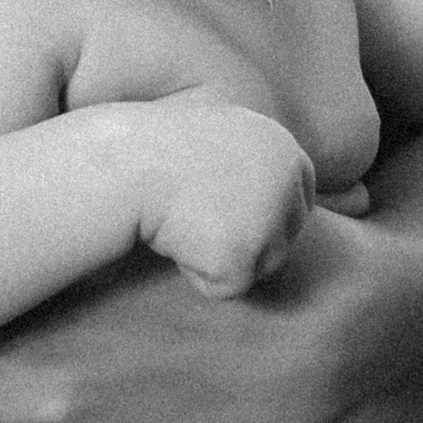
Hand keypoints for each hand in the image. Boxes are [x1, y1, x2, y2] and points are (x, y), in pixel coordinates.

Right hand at [137, 97, 316, 296]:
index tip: (241, 218)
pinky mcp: (242, 257)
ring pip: (263, 264)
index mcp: (283, 146)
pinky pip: (228, 286)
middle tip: (203, 223)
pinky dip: (199, 274)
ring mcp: (268, 220)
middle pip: (288, 233)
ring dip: (223, 257)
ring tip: (183, 226)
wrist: (122, 165)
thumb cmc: (155, 152)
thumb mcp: (216, 136)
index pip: (301, 194)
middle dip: (252, 239)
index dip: (272, 213)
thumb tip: (261, 194)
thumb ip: (249, 161)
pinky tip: (174, 244)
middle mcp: (286, 181)